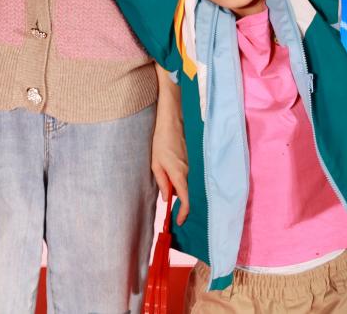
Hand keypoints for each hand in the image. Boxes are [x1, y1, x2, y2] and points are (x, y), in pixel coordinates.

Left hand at [152, 105, 189, 224]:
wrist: (171, 125)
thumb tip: (167, 199)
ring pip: (186, 186)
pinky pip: (187, 177)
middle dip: (179, 202)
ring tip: (166, 181)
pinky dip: (180, 181)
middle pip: (186, 195)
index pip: (186, 201)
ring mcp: (191, 168)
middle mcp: (188, 173)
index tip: (179, 221)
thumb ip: (162, 182)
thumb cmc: (161, 143)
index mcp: (179, 175)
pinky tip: (170, 173)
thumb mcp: (155, 164)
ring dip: (178, 189)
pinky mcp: (191, 163)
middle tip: (169, 205)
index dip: (184, 214)